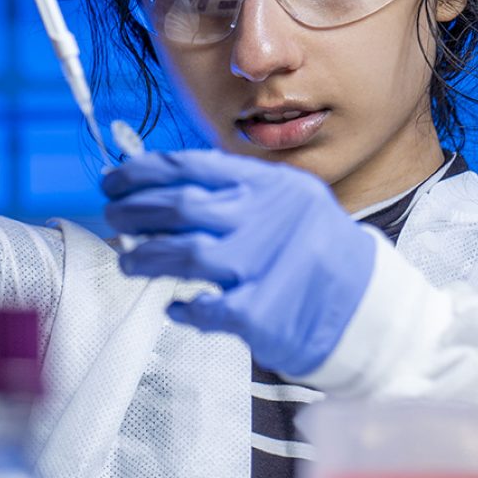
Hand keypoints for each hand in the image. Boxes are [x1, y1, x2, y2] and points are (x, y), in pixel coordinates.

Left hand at [102, 149, 376, 376]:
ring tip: (128, 262)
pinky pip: (206, 308)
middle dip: (134, 211)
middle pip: (180, 207)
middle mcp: (264, 218)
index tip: (112, 180)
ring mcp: (263, 264)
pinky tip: (174, 307)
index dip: (141, 172)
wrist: (365, 302)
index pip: (190, 166)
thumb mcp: (287, 200)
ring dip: (146, 257)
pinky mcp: (261, 311)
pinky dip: (184, 308)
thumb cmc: (314, 250)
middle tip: (113, 218)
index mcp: (267, 185)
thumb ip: (235, 191)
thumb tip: (163, 188)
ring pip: (185, 253)